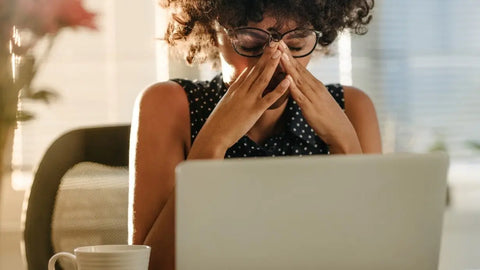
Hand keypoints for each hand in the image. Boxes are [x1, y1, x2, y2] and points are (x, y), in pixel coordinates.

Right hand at [188, 43, 290, 157]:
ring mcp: (248, 99)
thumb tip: (240, 83)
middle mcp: (242, 90)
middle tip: (276, 43)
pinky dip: (280, 88)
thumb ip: (234, 93)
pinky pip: (270, 97)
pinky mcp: (254, 110)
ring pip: (263, 79)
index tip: (267, 49)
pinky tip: (288, 80)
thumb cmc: (218, 122)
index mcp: (235, 89)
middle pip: (256, 70)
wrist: (213, 134)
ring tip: (280, 53)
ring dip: (272, 65)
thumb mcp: (225, 104)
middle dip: (267, 56)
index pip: (250, 71)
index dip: (259, 59)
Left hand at [278, 41, 361, 153]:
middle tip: (277, 41)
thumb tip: (299, 86)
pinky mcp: (310, 108)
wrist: (341, 131)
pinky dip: (293, 87)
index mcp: (316, 85)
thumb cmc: (328, 118)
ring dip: (288, 66)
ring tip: (280, 54)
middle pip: (298, 69)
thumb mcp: (318, 101)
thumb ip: (308, 92)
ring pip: (298, 79)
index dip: (289, 56)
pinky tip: (286, 79)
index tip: (281, 44)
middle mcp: (315, 88)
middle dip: (287, 55)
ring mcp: (313, 97)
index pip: (300, 68)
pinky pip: (300, 96)